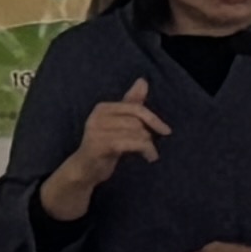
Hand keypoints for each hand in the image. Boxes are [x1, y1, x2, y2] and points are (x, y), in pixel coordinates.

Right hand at [40, 74, 172, 224]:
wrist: (85, 170)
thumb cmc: (104, 146)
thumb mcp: (119, 123)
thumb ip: (131, 103)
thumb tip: (142, 81)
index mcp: (102, 108)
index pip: (135, 108)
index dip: (153, 119)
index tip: (165, 131)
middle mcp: (97, 117)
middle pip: (136, 121)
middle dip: (147, 134)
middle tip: (147, 146)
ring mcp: (96, 132)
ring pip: (136, 132)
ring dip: (148, 145)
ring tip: (148, 154)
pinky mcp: (99, 146)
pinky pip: (131, 143)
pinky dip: (145, 150)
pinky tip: (149, 158)